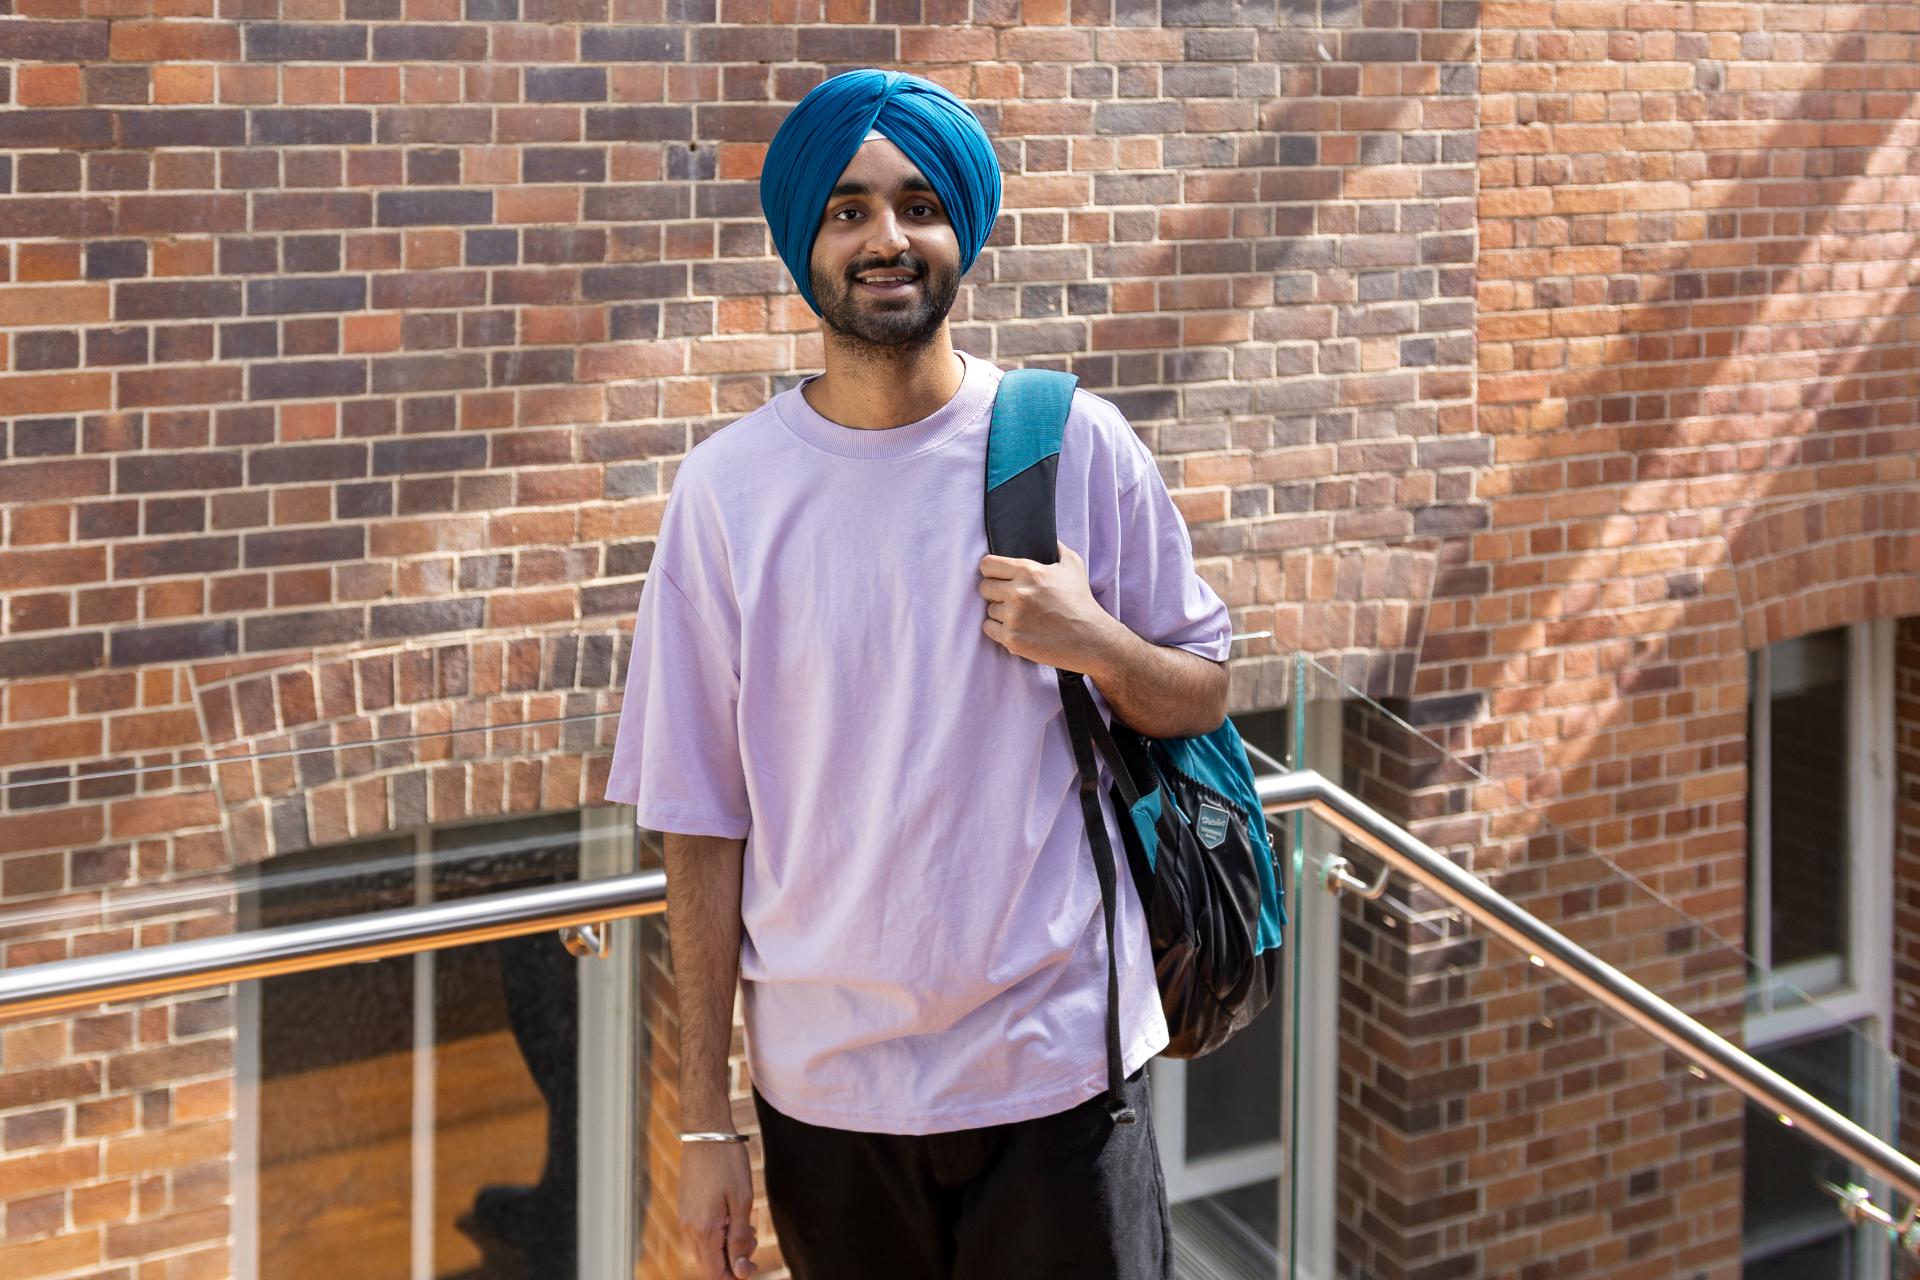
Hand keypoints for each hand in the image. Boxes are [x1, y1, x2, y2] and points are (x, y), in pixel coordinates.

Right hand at [677, 1142, 757, 1278]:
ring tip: (745, 1224)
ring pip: (704, 1250)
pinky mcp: (685, 1207)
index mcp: (703, 1230)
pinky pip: (699, 1234)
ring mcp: (684, 1218)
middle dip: (732, 1261)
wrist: (707, 1133)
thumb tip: (740, 1271)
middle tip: (752, 1238)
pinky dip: (717, 1233)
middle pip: (708, 1265)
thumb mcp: (742, 1202)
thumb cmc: (728, 1164)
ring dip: (725, 1247)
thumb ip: (740, 1239)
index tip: (752, 1265)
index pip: (714, 1274)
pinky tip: (732, 1215)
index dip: (734, 1276)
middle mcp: (688, 1229)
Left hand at [977, 540, 1122, 674]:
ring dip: (1001, 612)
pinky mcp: (1012, 638)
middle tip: (1011, 598)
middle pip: (984, 587)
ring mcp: (1013, 617)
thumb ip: (1056, 548)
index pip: (987, 564)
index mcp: (1029, 571)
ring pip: (989, 610)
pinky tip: (1017, 627)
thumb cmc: (1081, 601)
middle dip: (995, 592)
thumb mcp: (1073, 565)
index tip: (998, 576)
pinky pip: (989, 629)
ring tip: (1021, 615)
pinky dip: (1000, 629)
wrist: (1090, 638)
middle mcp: (1018, 593)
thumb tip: (1047, 538)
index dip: (992, 570)